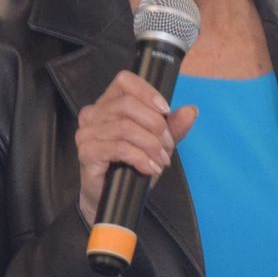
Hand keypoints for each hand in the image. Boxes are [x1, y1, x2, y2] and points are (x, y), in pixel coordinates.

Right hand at [75, 70, 198, 224]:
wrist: (111, 195)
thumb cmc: (130, 165)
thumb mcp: (157, 143)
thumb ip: (172, 127)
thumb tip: (190, 111)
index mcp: (108, 103)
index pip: (125, 80)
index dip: (147, 92)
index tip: (166, 110)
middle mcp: (93, 114)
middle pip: (127, 104)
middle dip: (155, 125)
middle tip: (167, 145)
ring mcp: (87, 133)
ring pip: (125, 127)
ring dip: (150, 144)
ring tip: (161, 160)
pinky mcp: (87, 152)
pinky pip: (118, 147)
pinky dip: (140, 157)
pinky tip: (149, 167)